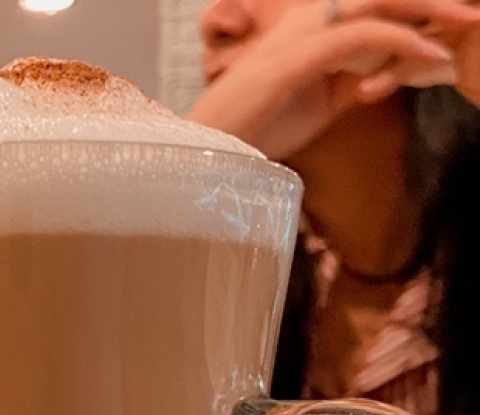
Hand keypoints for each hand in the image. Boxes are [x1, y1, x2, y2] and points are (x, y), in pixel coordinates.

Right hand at [190, 0, 479, 158]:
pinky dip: (405, 45)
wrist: (208, 152)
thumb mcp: (316, 103)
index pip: (376, 3)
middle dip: (432, 0)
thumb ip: (351, 82)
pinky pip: (367, 38)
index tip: (456, 15)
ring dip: (432, 12)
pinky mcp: (303, 55)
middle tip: (473, 10)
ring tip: (469, 23)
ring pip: (382, 5)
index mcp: (312, 25)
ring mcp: (306, 33)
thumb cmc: (255, 131)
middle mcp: (310, 18)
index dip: (417, 4)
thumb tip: (388, 74)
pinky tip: (434, 56)